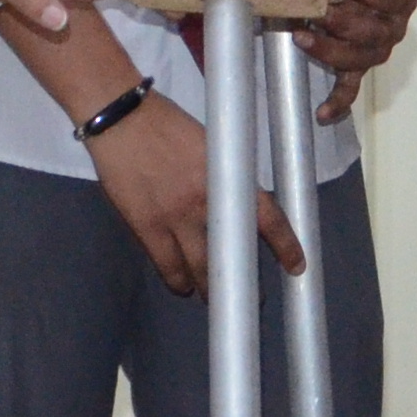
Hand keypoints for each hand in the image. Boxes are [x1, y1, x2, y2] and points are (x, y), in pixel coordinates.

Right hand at [86, 93, 302, 294]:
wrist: (121, 117)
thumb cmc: (167, 124)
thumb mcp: (209, 145)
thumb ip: (223, 177)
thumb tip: (234, 204)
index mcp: (228, 176)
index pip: (268, 217)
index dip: (286, 246)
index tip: (296, 266)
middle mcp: (206, 201)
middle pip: (231, 255)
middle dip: (243, 283)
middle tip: (252, 298)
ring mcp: (174, 217)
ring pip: (197, 270)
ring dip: (206, 289)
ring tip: (212, 297)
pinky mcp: (145, 226)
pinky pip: (165, 265)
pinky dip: (176, 280)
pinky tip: (181, 285)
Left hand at [298, 0, 416, 121]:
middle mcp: (393, 27)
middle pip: (374, 33)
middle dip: (344, 24)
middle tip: (318, 11)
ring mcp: (375, 49)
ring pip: (359, 60)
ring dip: (331, 53)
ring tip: (302, 39)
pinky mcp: (358, 65)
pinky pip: (351, 87)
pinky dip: (338, 102)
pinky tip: (322, 114)